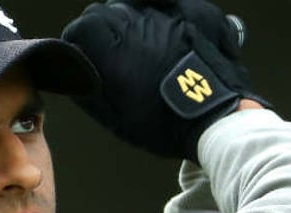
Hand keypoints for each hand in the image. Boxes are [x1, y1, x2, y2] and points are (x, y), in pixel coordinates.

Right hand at [61, 0, 266, 160]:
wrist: (215, 120)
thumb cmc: (166, 123)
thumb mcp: (115, 117)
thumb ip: (89, 90)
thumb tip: (75, 75)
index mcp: (113, 51)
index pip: (82, 27)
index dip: (78, 40)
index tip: (81, 49)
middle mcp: (136, 26)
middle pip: (105, 11)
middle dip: (102, 28)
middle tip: (110, 49)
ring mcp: (166, 16)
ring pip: (135, 3)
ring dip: (130, 19)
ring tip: (139, 40)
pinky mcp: (194, 13)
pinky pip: (172, 1)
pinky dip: (165, 6)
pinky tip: (163, 16)